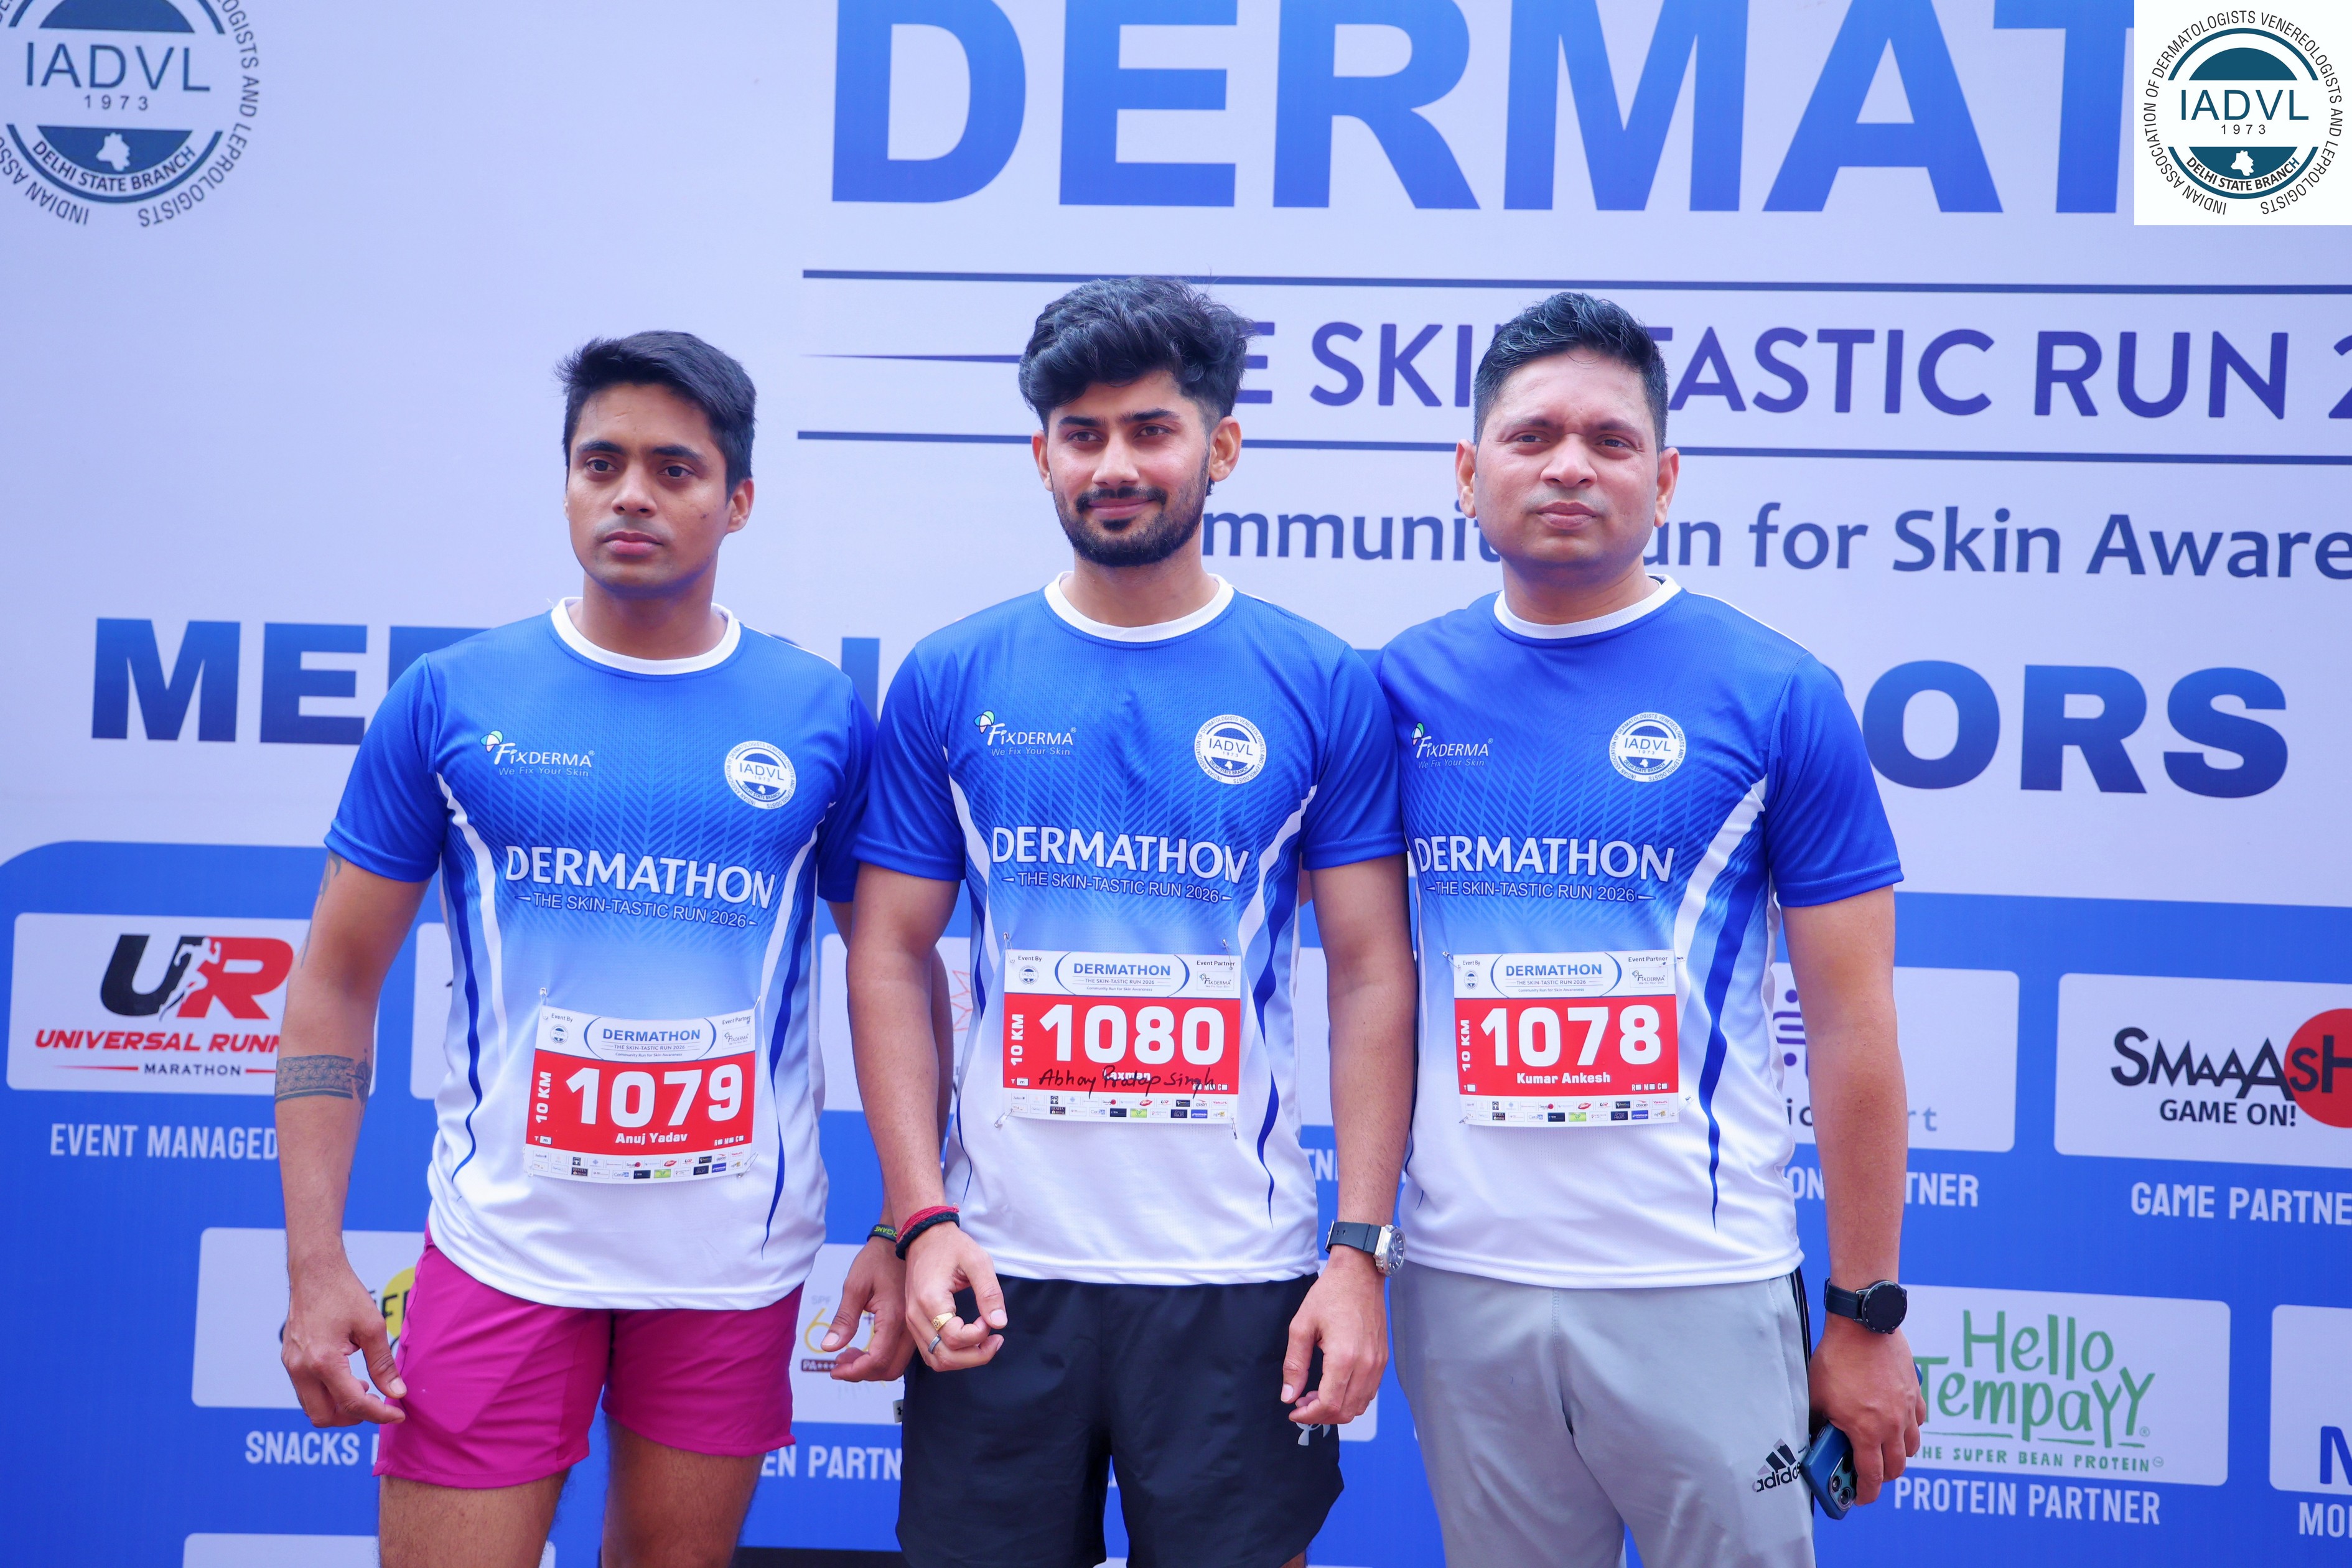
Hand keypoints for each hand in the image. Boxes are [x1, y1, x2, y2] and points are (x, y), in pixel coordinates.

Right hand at [281, 1257, 403, 1426]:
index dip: (378, 1414)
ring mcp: (291, 1366)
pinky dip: (327, 1395)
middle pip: (323, 1417)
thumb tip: (397, 1393)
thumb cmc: (344, 1294)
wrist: (315, 1272)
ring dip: (338, 1408)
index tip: (397, 1414)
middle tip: (378, 1405)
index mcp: (323, 1361)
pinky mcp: (289, 1361)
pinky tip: (348, 1379)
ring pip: (312, 1408)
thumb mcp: (372, 1327)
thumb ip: (384, 1364)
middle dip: (353, 1419)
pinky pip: (306, 1392)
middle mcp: (301, 1369)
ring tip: (364, 1389)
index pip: (352, 1404)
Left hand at [822, 1237, 913, 1381]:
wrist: (900, 1241)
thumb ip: (844, 1319)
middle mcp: (910, 1327)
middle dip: (862, 1372)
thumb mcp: (855, 1285)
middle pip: (890, 1369)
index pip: (877, 1360)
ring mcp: (915, 1328)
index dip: (854, 1371)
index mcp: (895, 1317)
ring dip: (872, 1367)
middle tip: (839, 1362)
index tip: (834, 1369)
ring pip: (897, 1365)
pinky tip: (863, 1348)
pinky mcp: (913, 1326)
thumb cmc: (877, 1259)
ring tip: (848, 1355)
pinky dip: (881, 1359)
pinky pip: (901, 1354)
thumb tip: (828, 1348)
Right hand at [902, 1224, 1006, 1370]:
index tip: (989, 1318)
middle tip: (996, 1339)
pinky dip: (952, 1354)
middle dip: (976, 1356)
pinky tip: (970, 1340)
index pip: (954, 1338)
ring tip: (986, 1342)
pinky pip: (931, 1352)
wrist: (925, 1237)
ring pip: (936, 1360)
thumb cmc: (952, 1246)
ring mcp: (912, 1322)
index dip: (979, 1335)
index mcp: (930, 1299)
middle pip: (944, 1357)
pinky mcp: (914, 1323)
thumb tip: (999, 1323)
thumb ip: (989, 1292)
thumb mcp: (978, 1261)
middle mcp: (916, 1316)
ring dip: (964, 1359)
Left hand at [1281, 1247, 1386, 1425]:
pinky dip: (1351, 1399)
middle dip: (1321, 1415)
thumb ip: (1294, 1365)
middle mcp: (1366, 1364)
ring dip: (1337, 1409)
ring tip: (1315, 1395)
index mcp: (1344, 1357)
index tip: (1294, 1411)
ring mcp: (1377, 1363)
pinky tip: (1334, 1386)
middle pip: (1346, 1412)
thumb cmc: (1330, 1294)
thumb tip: (1288, 1395)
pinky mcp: (1382, 1359)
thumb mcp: (1301, 1326)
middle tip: (1301, 1402)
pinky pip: (1369, 1392)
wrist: (1360, 1273)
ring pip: (1360, 1406)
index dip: (1309, 1415)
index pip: (1329, 1404)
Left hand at [1808, 1316, 1924, 1503]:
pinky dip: (1910, 1428)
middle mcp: (1892, 1425)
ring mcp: (1907, 1409)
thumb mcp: (1817, 1395)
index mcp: (1866, 1430)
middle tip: (1869, 1475)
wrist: (1863, 1326)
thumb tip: (1814, 1437)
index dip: (1866, 1493)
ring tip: (1883, 1449)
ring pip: (1912, 1447)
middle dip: (1883, 1477)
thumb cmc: (1837, 1358)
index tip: (1860, 1498)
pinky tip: (1897, 1422)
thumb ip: (1819, 1422)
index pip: (1872, 1475)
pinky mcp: (1915, 1392)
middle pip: (1896, 1467)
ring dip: (1899, 1454)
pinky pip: (1919, 1421)